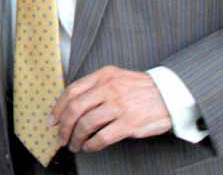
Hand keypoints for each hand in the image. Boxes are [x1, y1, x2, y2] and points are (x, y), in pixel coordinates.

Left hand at [50, 66, 171, 152]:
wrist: (170, 95)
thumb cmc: (140, 88)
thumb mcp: (116, 77)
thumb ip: (95, 87)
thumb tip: (71, 105)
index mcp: (103, 76)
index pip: (72, 91)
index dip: (58, 108)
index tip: (53, 120)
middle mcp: (108, 89)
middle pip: (75, 108)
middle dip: (64, 125)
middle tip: (60, 136)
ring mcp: (118, 106)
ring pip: (86, 124)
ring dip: (76, 138)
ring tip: (74, 145)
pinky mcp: (129, 123)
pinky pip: (103, 137)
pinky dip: (92, 144)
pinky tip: (90, 147)